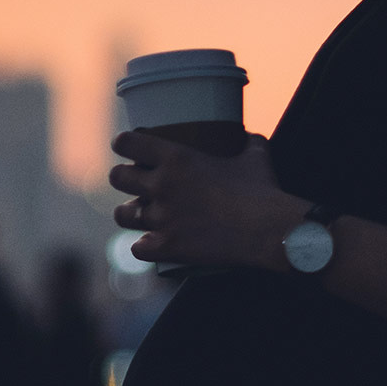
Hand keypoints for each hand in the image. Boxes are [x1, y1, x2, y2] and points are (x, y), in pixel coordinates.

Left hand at [108, 131, 304, 269]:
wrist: (269, 231)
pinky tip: (150, 244)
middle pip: (117, 178)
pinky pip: (138, 249)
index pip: (128, 143)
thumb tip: (248, 137)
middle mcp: (162, 186)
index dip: (123, 144)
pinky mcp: (168, 247)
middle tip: (133, 182)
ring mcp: (162, 218)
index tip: (125, 146)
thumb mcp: (255, 155)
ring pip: (122, 215)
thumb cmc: (263, 190)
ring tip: (137, 214)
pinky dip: (144, 247)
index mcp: (176, 157)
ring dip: (129, 213)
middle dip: (122, 178)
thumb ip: (247, 142)